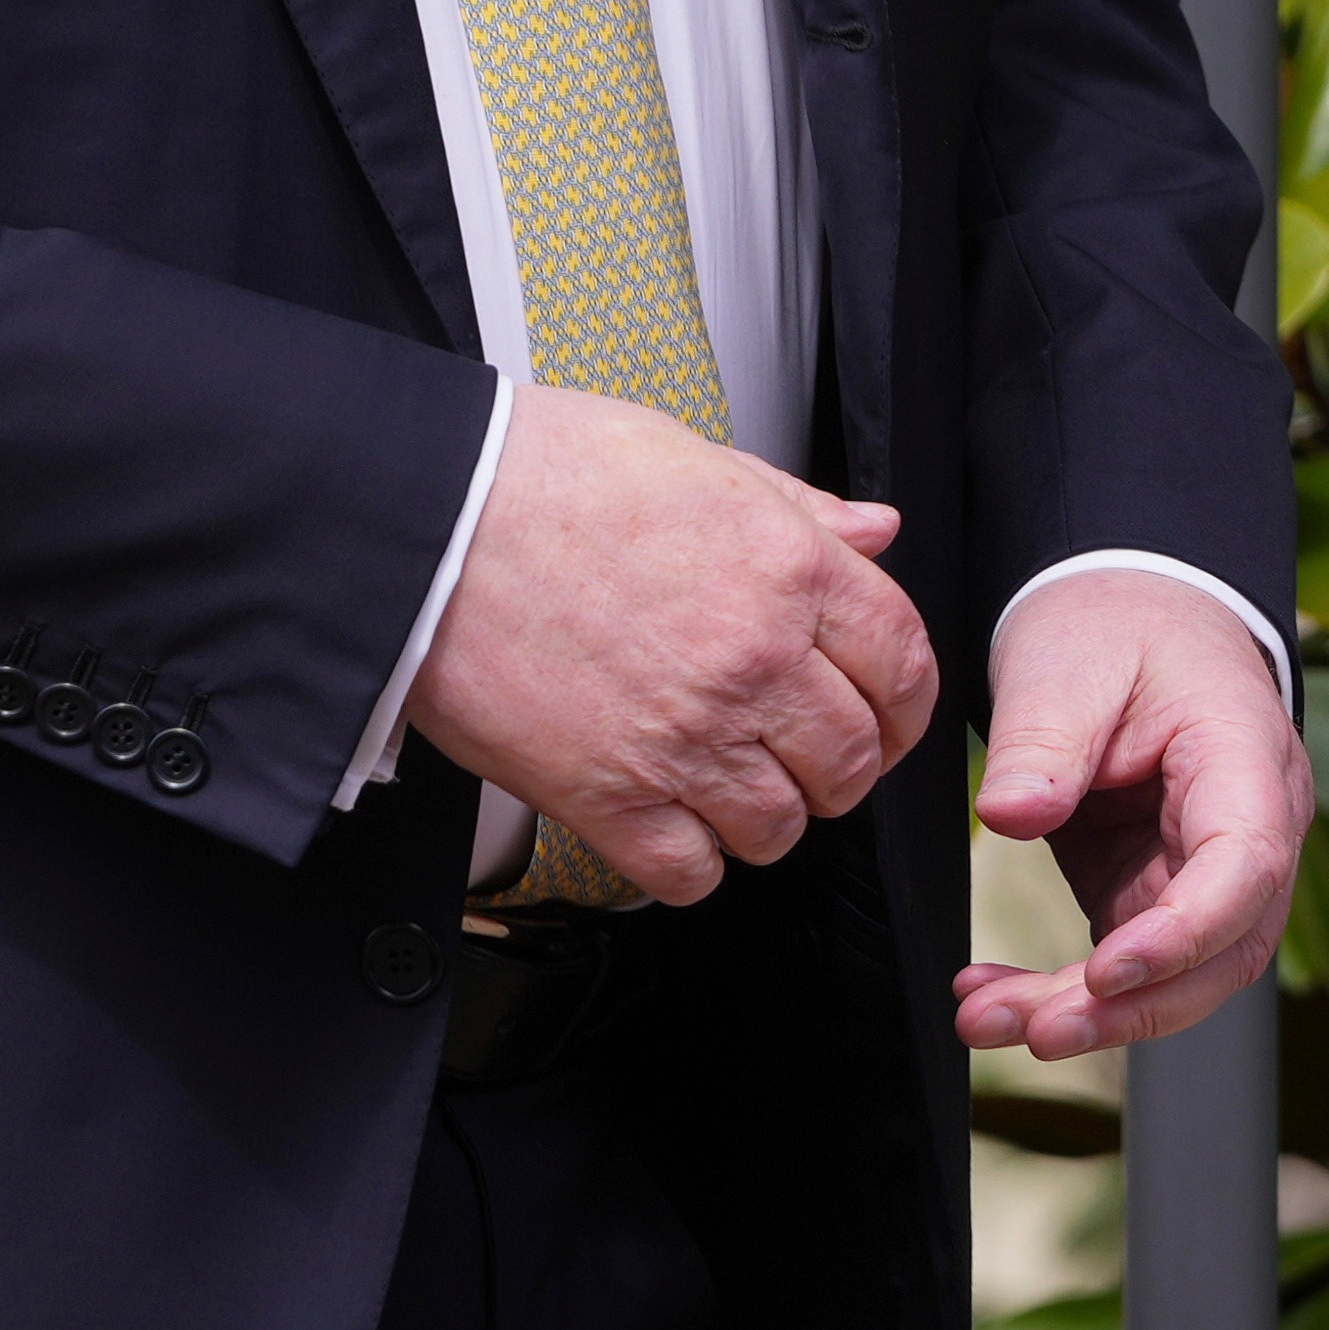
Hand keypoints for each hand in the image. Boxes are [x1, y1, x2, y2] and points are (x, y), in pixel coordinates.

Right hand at [402, 383, 940, 903]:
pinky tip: (661, 816)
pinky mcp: (610, 798)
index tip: (882, 715)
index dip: (904, 704)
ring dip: (759, 814)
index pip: (906, 666)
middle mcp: (752, 659)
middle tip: (790, 751)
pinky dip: (688, 860)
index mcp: (785, 567)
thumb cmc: (540, 474)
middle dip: (831, 764)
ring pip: (781, 828)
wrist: (422, 517)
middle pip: (853, 761)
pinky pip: (693, 874)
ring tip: (716, 779)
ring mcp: (685, 737)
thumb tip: (875, 530)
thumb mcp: (689, 455)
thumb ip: (794, 505)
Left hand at [951, 570, 1309, 1058]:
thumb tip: (1009, 815)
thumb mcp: (1069, 658)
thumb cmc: (1118, 625)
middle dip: (1129, 1006)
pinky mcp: (1153, 891)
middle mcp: (1249, 832)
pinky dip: (1061, 991)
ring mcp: (1204, 872)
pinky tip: (991, 998)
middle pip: (1217, 949)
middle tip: (1035, 1030)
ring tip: (987, 1021)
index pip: (1245, 867)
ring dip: (1086, 1014)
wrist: (1129, 613)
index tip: (1106, 970)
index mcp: (1248, 762)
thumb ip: (1044, 737)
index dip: (1184, 934)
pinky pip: (1123, 963)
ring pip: (1172, 975)